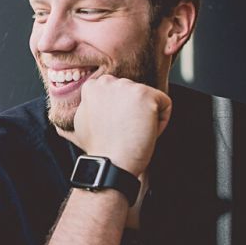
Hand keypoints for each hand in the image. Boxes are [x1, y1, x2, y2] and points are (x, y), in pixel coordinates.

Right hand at [56, 74, 171, 175]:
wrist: (110, 163)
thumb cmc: (98, 149)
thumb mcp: (80, 122)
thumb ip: (88, 106)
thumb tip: (84, 103)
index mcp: (92, 86)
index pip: (118, 92)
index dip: (118, 112)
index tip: (113, 127)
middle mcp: (108, 81)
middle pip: (133, 94)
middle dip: (133, 112)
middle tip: (123, 132)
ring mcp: (127, 86)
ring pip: (149, 99)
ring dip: (145, 117)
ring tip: (132, 133)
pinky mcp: (146, 94)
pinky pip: (165, 104)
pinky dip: (160, 122)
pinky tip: (143, 133)